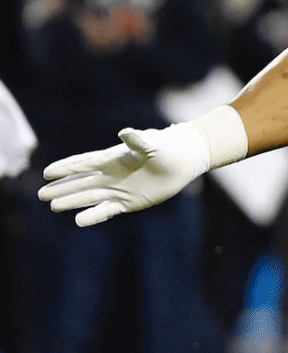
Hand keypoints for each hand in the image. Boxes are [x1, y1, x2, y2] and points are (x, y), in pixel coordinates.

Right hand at [38, 124, 207, 226]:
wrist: (182, 162)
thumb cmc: (167, 149)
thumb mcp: (152, 145)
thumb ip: (137, 141)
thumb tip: (125, 132)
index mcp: (113, 159)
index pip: (83, 164)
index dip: (65, 168)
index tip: (46, 172)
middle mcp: (111, 175)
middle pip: (81, 182)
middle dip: (62, 188)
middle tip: (41, 194)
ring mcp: (119, 189)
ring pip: (89, 197)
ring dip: (72, 201)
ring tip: (53, 206)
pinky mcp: (129, 202)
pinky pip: (106, 210)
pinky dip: (93, 216)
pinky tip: (78, 221)